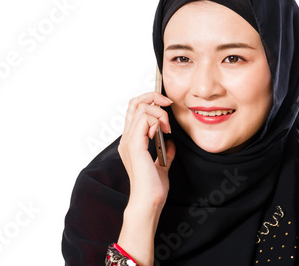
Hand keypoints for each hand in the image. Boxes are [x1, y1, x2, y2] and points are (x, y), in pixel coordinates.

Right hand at [118, 91, 175, 209]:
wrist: (149, 201)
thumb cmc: (152, 188)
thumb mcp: (162, 166)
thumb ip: (165, 153)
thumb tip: (171, 142)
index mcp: (131, 142)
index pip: (134, 110)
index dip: (149, 100)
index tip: (166, 106)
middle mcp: (127, 138)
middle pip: (135, 102)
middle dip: (154, 97)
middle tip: (168, 104)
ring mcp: (129, 141)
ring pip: (142, 108)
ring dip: (160, 113)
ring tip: (167, 128)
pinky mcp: (135, 145)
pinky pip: (145, 119)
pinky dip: (158, 120)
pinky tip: (164, 133)